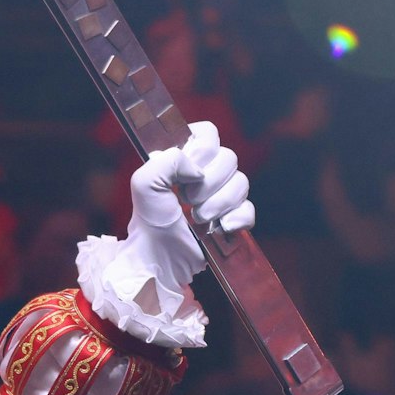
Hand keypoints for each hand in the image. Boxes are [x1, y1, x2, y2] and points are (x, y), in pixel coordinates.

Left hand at [120, 121, 253, 291]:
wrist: (160, 261)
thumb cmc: (149, 224)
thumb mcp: (144, 185)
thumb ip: (166, 160)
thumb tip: (197, 168)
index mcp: (185, 160)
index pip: (209, 133)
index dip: (205, 149)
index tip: (190, 170)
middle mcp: (205, 174)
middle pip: (229, 158)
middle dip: (208, 183)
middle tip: (187, 200)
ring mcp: (221, 196)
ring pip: (242, 183)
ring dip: (219, 203)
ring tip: (198, 219)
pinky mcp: (232, 219)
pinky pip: (249, 209)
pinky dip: (237, 219)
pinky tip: (221, 228)